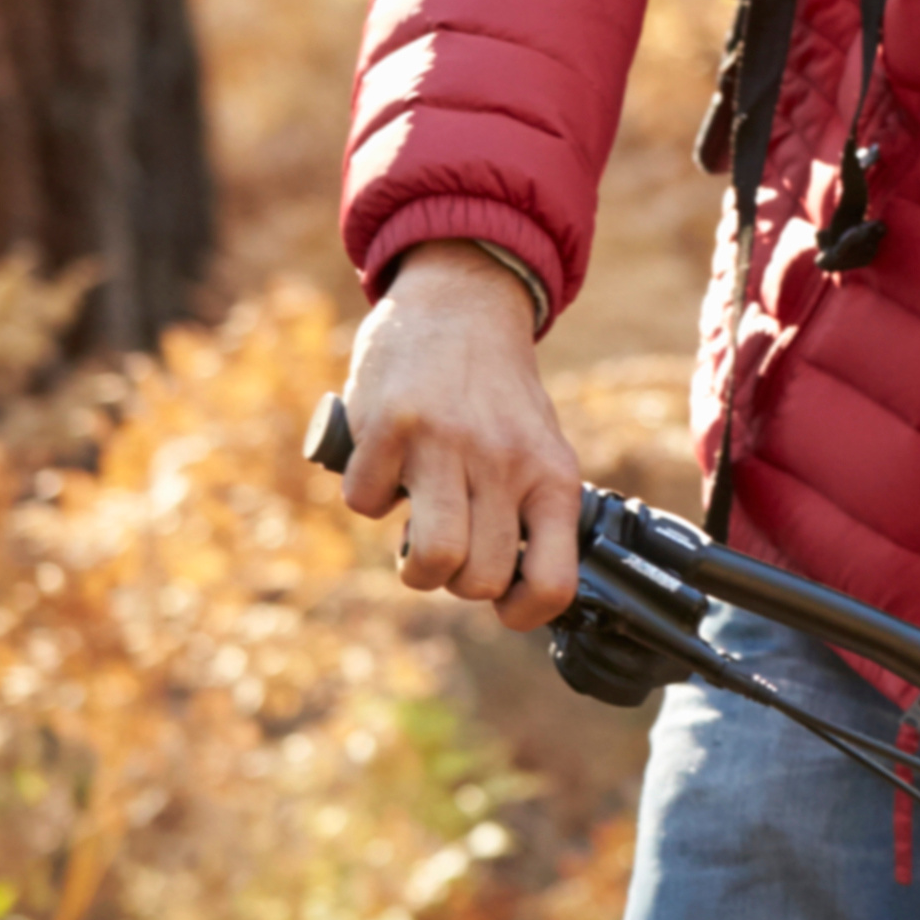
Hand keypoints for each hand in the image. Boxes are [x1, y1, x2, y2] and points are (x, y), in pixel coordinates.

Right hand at [339, 244, 586, 631]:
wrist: (461, 306)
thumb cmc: (498, 394)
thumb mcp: (540, 448)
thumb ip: (531, 511)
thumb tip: (515, 590)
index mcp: (553, 476)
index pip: (553, 582)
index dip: (522, 613)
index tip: (502, 602)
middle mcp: (505, 463)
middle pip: (477, 580)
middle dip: (454, 582)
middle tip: (449, 548)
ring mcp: (446, 445)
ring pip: (430, 559)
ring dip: (412, 564)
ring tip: (416, 532)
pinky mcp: (390, 427)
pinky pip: (366, 504)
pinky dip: (368, 496)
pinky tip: (385, 467)